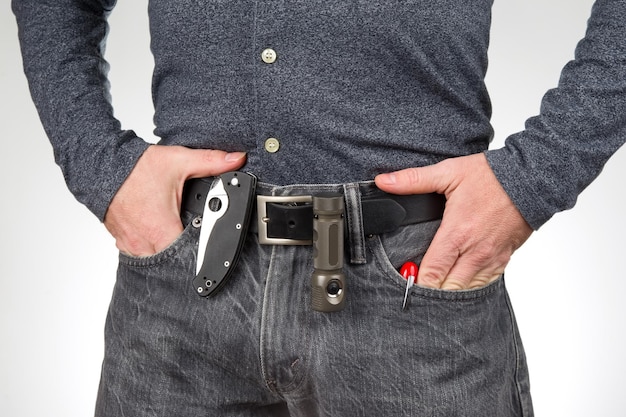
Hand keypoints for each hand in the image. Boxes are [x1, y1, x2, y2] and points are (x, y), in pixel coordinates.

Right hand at [104, 145, 245, 256]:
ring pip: (156, 263)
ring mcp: (132, 246)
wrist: (102, 166)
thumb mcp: (179, 161)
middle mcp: (144, 243)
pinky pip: (141, 255)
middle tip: (195, 243)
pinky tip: (159, 238)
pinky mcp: (123, 242)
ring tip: (178, 241)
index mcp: (161, 230)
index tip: (210, 251)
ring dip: (168, 255)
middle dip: (186, 257)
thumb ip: (211, 161)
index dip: (201, 257)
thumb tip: (237, 159)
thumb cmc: (136, 169)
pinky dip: (152, 249)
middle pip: (172, 264)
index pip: (187, 258)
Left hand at [375, 153, 532, 289]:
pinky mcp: (503, 259)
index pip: (432, 272)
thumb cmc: (492, 176)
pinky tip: (456, 284)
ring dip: (449, 292)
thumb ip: (413, 180)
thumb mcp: (448, 172)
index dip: (415, 282)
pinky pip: (484, 284)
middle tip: (415, 290)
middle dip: (430, 292)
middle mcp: (475, 252)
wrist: (531, 179)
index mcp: (457, 233)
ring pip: (467, 291)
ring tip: (433, 289)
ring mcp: (491, 258)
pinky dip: (469, 287)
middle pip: (448, 288)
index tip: (404, 281)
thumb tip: (384, 181)